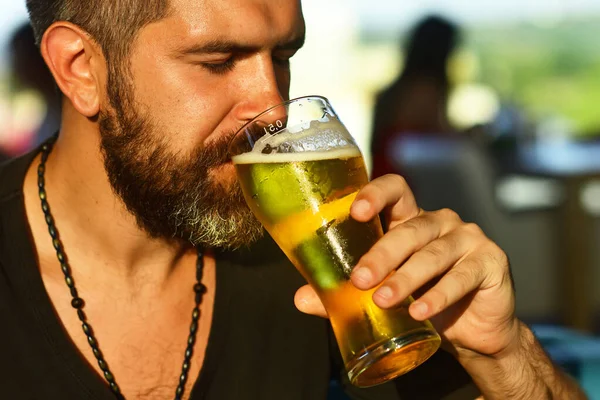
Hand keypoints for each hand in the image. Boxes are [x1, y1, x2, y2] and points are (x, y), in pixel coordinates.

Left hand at [294, 174, 519, 357]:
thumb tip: (301, 298)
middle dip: (382, 253)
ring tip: (383, 300)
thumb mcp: (384, 295)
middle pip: (410, 228)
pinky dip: (439, 295)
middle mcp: (439, 222)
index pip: (396, 190)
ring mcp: (468, 239)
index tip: (356, 211)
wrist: (476, 332)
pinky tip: (420, 312)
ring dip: (406, 278)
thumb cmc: (423, 302)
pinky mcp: (491, 261)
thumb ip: (345, 295)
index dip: (377, 193)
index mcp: (410, 220)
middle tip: (360, 279)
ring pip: (433, 253)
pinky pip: (462, 276)